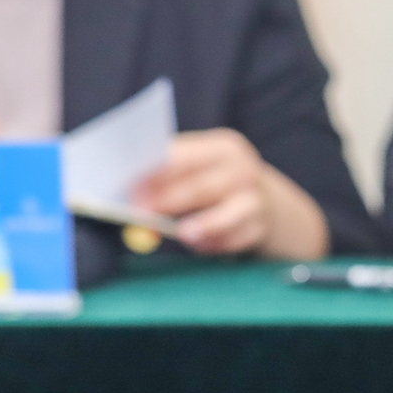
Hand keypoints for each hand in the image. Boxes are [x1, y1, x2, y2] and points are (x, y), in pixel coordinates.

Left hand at [133, 130, 328, 259]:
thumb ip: (167, 176)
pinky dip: (216, 243)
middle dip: (171, 199)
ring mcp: (257, 199)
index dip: (156, 172)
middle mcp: (243, 170)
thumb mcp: (196, 169)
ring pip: (230, 213)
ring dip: (204, 224)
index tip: (129, 187)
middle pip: (205, 185)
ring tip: (183, 234)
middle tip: (142, 213)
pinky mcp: (260, 227)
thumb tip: (130, 194)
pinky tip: (200, 244)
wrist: (263, 201)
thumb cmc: (211, 183)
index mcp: (222, 148)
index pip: (185, 156)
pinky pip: (237, 238)